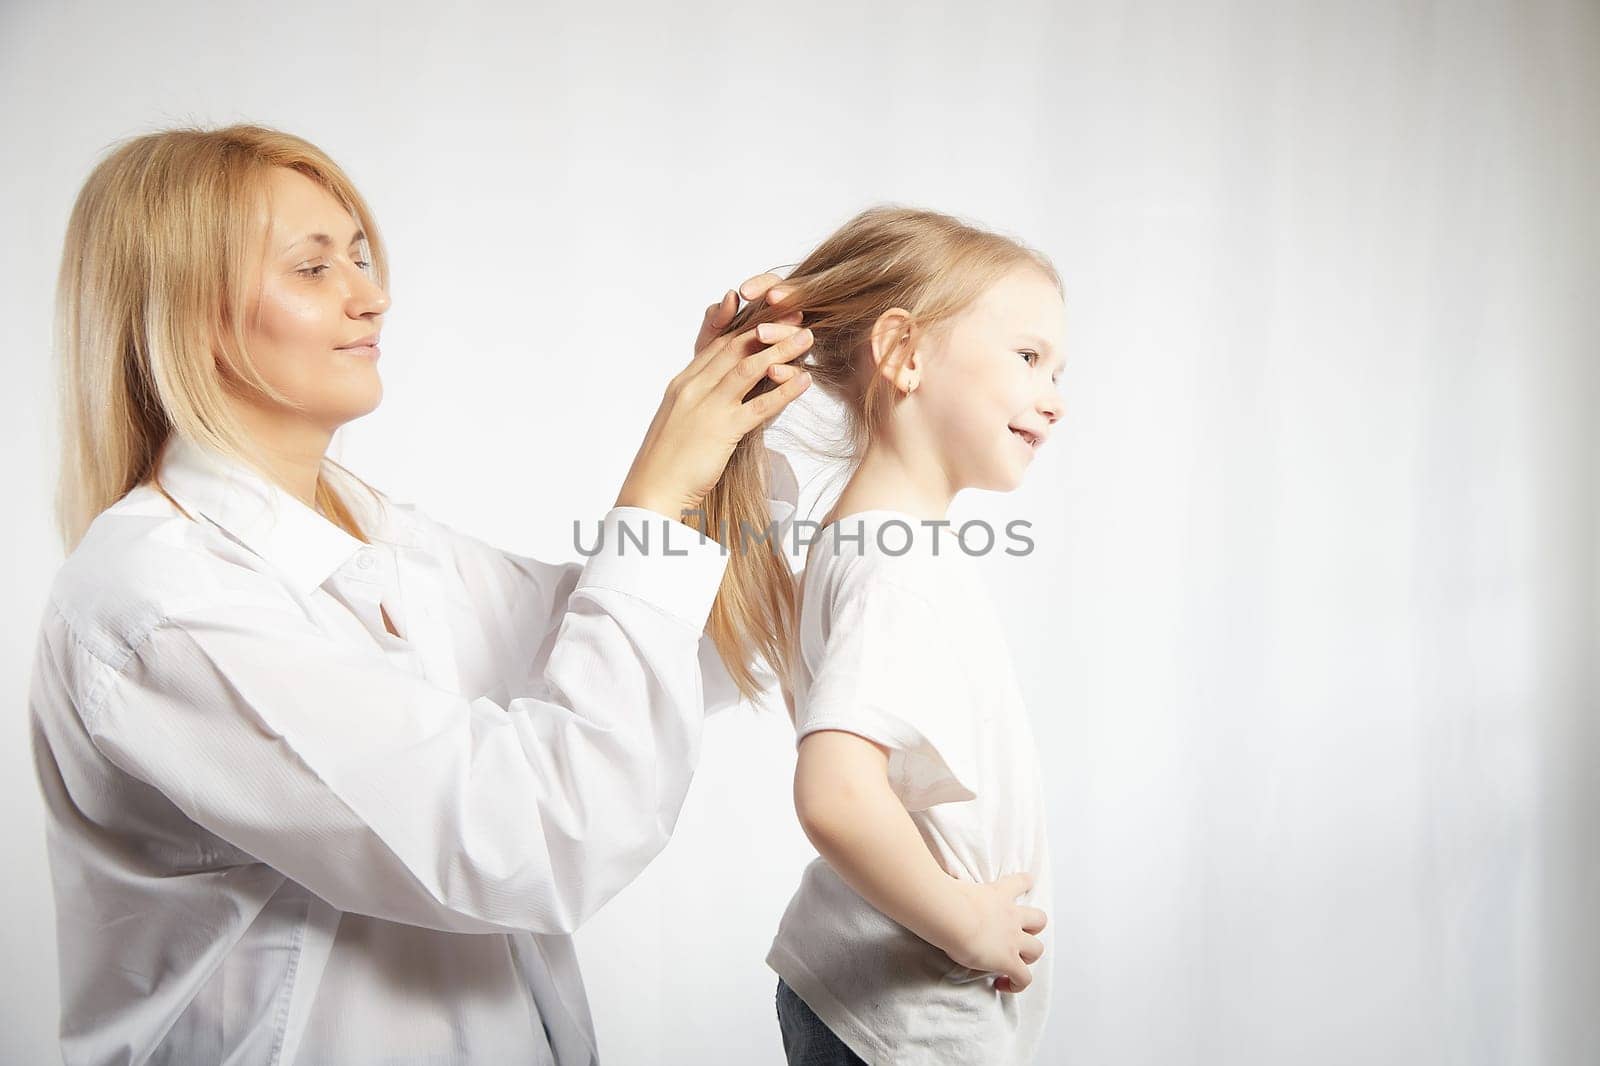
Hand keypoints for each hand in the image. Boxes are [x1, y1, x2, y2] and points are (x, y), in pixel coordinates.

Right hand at [614, 273, 812, 519]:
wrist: (651, 492)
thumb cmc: (666, 463)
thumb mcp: (680, 421)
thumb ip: (699, 400)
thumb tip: (723, 393)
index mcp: (683, 383)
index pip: (718, 344)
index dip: (747, 325)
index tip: (771, 313)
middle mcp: (693, 387)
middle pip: (735, 347)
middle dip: (769, 328)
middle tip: (796, 313)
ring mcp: (706, 407)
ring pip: (748, 368)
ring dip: (781, 350)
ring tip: (807, 338)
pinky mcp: (720, 431)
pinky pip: (759, 406)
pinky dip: (784, 391)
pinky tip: (804, 381)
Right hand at [947, 872, 1047, 992]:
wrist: (953, 915)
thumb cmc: (948, 898)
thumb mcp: (955, 886)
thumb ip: (955, 888)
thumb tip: (934, 885)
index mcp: (999, 893)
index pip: (1020, 882)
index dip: (1025, 882)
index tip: (1027, 882)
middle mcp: (1011, 916)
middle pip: (1039, 919)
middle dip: (1034, 928)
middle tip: (1020, 934)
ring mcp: (1013, 939)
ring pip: (1037, 949)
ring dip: (1029, 955)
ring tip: (1016, 962)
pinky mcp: (1008, 961)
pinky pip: (1024, 978)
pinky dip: (1017, 984)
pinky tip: (1003, 984)